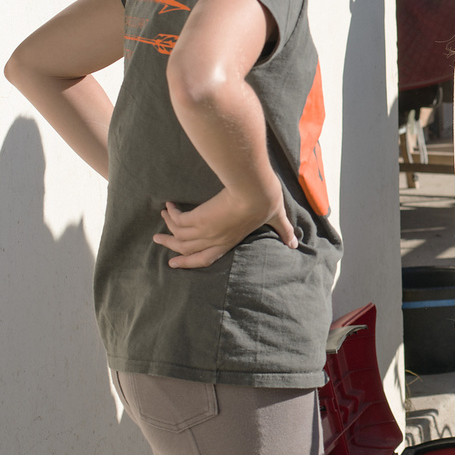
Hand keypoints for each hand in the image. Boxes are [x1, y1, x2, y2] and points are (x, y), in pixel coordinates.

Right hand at [153, 188, 297, 268]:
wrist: (256, 191)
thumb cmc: (267, 202)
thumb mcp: (276, 218)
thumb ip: (283, 230)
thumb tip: (295, 243)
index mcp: (229, 241)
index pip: (205, 258)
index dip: (189, 262)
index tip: (175, 262)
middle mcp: (214, 239)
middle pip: (186, 248)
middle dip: (171, 246)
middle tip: (159, 241)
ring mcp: (204, 230)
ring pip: (178, 235)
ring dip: (168, 227)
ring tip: (163, 217)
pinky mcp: (198, 218)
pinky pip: (178, 220)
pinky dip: (172, 214)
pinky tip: (170, 206)